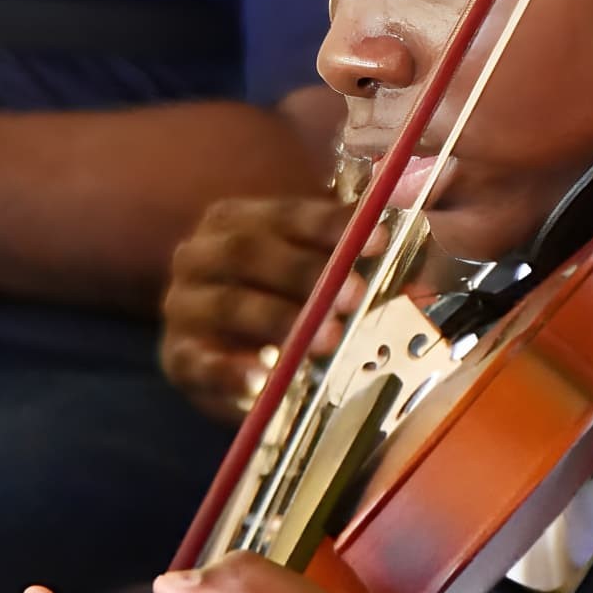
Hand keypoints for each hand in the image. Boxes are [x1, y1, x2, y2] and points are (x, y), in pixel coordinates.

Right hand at [160, 193, 358, 422]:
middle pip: (247, 253)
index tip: (379, 238)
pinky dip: (231, 371)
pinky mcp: (179, 359)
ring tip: (326, 340)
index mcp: (232, 221)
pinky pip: (199, 362)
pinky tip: (264, 378)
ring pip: (226, 304)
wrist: (220, 354)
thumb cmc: (276, 304)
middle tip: (354, 295)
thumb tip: (413, 229)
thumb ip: (349, 255)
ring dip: (279, 319)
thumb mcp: (309, 274)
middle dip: (304, 272)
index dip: (329, 224)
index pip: (282, 214)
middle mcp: (199, 255)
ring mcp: (184, 307)